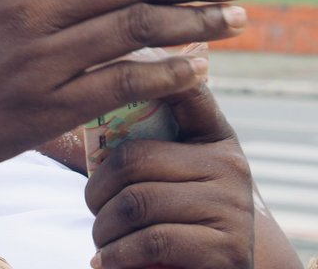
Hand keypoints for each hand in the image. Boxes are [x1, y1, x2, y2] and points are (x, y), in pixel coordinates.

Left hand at [84, 83, 254, 268]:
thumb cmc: (179, 226)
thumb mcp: (171, 180)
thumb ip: (146, 148)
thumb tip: (85, 98)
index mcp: (215, 138)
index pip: (187, 93)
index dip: (156, 73)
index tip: (120, 68)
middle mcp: (230, 165)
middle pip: (135, 158)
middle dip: (98, 190)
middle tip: (93, 209)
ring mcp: (232, 207)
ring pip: (137, 202)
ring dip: (104, 228)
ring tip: (101, 240)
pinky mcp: (227, 250)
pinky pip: (153, 240)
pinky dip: (117, 255)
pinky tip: (107, 261)